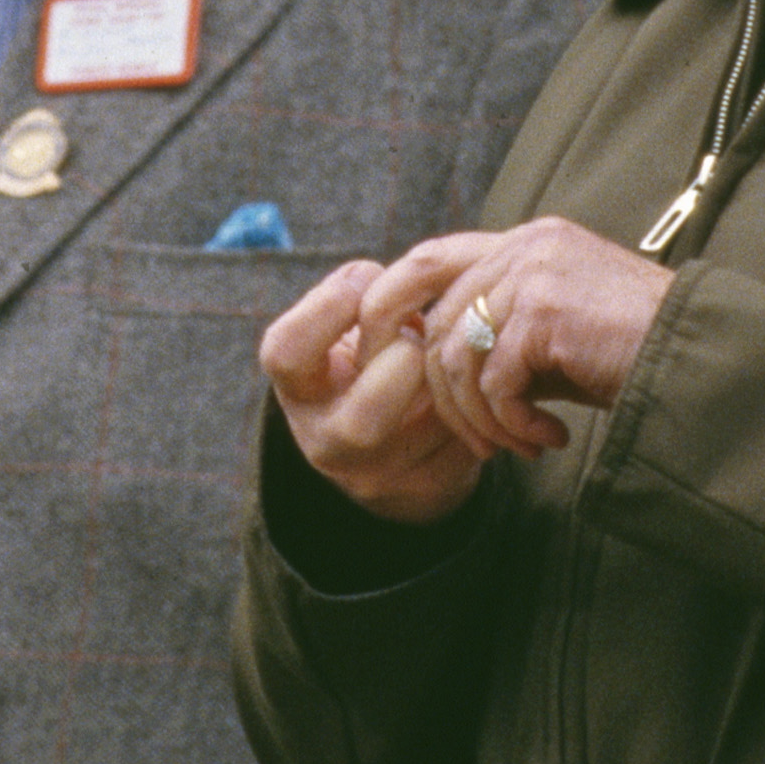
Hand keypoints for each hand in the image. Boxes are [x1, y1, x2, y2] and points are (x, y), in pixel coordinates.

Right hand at [263, 258, 494, 528]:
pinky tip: (474, 383)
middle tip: (420, 334)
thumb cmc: (375, 358)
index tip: (369, 275)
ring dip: (447, 383)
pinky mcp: (426, 488)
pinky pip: (462, 444)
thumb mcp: (354, 330)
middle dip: (405, 362)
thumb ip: (365, 298)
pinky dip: (478, 404)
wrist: (396, 440)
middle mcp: (324, 441)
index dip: (330, 306)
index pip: (286, 353)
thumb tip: (399, 280)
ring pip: (422, 434)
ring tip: (449, 357)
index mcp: (299, 389)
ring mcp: (375, 474)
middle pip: (362, 419)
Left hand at [374, 219, 675, 466]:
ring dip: (483, 420)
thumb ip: (502, 333)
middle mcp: (523, 246)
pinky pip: (492, 383)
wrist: (701, 358)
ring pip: (457, 359)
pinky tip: (549, 439)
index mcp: (524, 242)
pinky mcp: (543, 311)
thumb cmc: (637, 353)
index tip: (390, 364)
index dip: (392, 306)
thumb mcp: (558, 333)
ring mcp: (532, 272)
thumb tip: (439, 370)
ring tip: (522, 445)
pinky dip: (512, 423)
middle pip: (434, 322)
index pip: (429, 259)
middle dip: (445, 396)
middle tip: (482, 442)